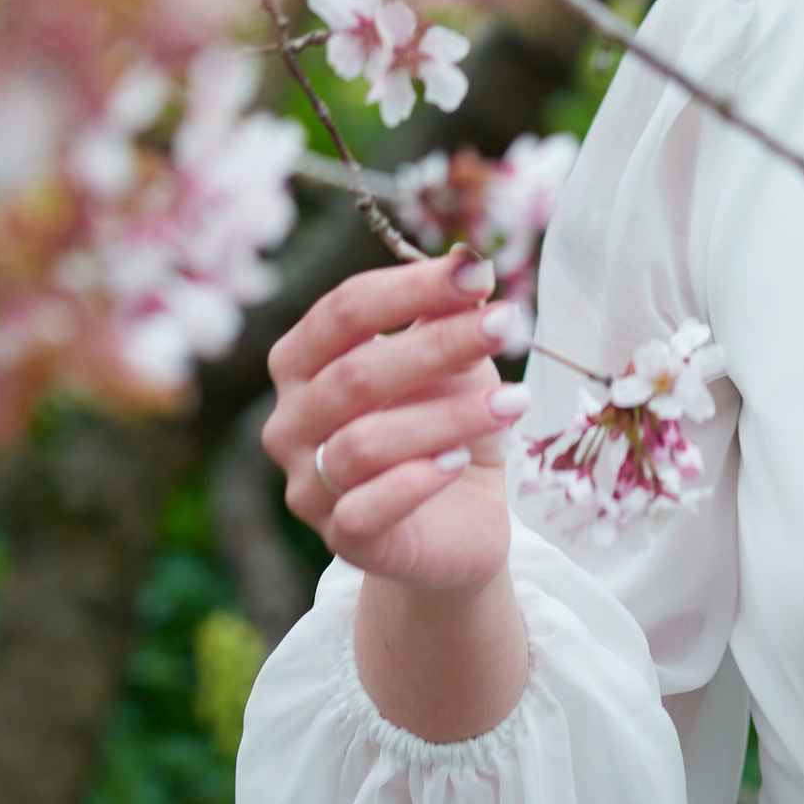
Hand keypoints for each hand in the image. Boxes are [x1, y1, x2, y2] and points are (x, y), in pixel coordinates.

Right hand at [264, 250, 522, 599]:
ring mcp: (308, 485)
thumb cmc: (441, 416)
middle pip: (354, 375)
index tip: (477, 272)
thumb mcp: (451, 359)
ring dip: (447, 418)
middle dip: (438, 345)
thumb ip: (446, 313)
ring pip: (365, 444)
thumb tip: (469, 262)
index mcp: (301, 362)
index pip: (342, 311)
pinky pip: (365, 510)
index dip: (410, 287)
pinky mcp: (341, 541)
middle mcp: (290, 423)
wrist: (460, 514)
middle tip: (508, 325)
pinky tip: (459, 463)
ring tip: (513, 401)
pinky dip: (415, 481)